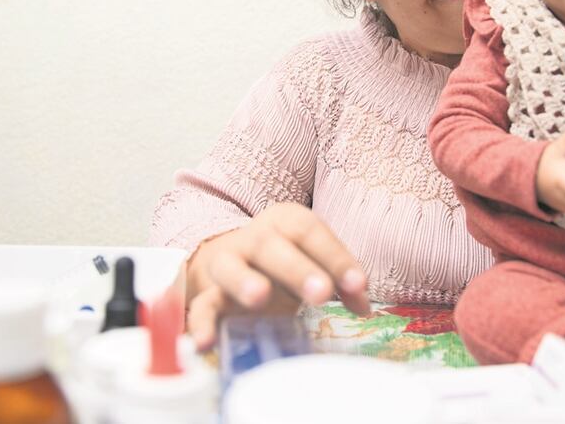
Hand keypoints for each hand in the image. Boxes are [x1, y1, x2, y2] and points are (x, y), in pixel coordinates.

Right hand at [185, 203, 370, 350]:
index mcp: (285, 222)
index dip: (335, 256)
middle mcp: (255, 237)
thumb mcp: (316, 264)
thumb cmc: (286, 262)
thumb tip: (363, 306)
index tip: (358, 286)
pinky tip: (204, 343)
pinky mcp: (208, 293)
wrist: (234, 261)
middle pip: (272, 246)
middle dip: (297, 269)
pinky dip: (201, 323)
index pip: (310, 231)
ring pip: (232, 267)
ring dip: (245, 281)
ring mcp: (228, 263)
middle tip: (321, 293)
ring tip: (259, 297)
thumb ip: (342, 282)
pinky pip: (201, 306)